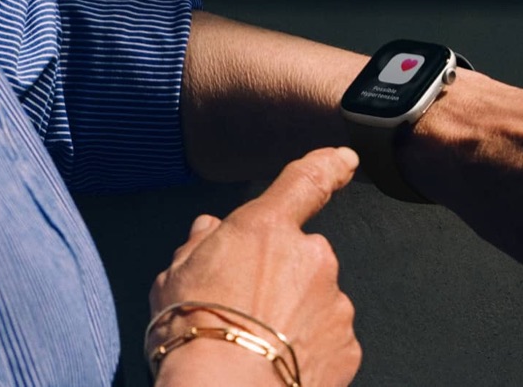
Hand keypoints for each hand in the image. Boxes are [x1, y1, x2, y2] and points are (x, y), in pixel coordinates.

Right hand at [149, 146, 361, 386]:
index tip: (344, 160)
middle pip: (302, 255)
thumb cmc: (193, 332)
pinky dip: (308, 348)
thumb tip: (209, 230)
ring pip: (317, 299)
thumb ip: (199, 245)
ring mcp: (334, 302)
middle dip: (282, 274)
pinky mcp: (347, 347)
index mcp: (266, 228)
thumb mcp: (175, 278)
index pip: (304, 181)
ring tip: (257, 343)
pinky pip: (328, 338)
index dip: (326, 165)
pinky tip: (277, 363)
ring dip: (295, 314)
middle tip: (246, 307)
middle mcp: (310, 256)